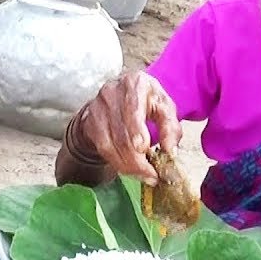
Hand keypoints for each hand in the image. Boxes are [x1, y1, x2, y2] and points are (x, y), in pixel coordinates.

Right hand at [72, 71, 181, 185]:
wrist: (118, 96)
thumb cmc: (146, 101)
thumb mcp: (164, 107)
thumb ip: (170, 127)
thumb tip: (170, 151)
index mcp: (133, 83)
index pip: (132, 107)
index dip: (135, 129)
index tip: (144, 149)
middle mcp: (111, 93)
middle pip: (121, 132)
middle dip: (137, 159)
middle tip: (152, 176)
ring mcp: (97, 109)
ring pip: (110, 145)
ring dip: (128, 166)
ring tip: (145, 176)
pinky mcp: (90, 124)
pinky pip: (103, 149)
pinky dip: (118, 163)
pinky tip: (131, 170)